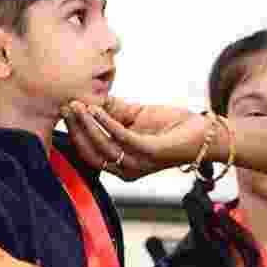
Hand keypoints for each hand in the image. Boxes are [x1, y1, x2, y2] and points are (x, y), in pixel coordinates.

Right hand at [61, 100, 210, 180]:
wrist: (202, 132)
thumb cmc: (169, 126)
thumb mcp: (134, 116)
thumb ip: (111, 111)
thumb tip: (87, 97)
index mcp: (120, 164)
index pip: (88, 153)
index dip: (74, 133)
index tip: (64, 110)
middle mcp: (126, 169)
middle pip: (91, 152)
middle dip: (76, 129)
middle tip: (66, 106)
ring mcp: (138, 164)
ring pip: (103, 146)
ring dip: (87, 125)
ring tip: (78, 105)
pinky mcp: (151, 153)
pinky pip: (123, 138)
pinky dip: (107, 123)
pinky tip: (97, 109)